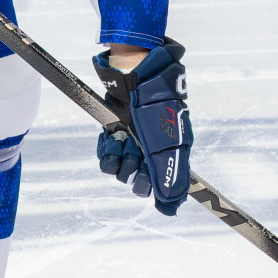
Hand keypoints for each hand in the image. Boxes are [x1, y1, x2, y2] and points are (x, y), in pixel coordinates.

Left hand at [94, 38, 192, 214]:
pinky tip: (110, 138)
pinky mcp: (115, 130)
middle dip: (136, 174)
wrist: (137, 72)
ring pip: (121, 168)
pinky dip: (106, 149)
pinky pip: (106, 153)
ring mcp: (133, 139)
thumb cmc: (158, 104)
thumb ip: (169, 172)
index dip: (162, 192)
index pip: (168, 182)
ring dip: (118, 160)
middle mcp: (152, 147)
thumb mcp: (167, 141)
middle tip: (135, 163)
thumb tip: (171, 203)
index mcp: (171, 149)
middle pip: (141, 178)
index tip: (162, 205)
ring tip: (121, 144)